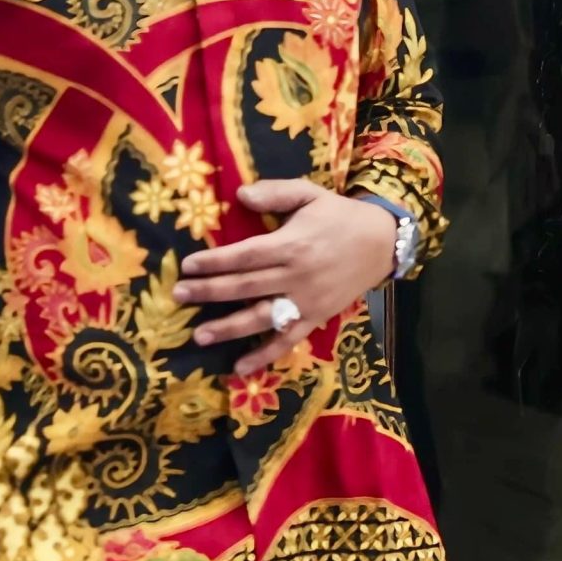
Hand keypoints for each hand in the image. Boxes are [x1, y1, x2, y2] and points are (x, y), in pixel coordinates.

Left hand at [174, 180, 397, 374]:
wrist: (383, 242)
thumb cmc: (339, 215)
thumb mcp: (310, 194)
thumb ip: (276, 192)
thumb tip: (240, 194)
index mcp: (292, 244)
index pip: (246, 255)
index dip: (216, 262)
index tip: (188, 265)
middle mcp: (297, 276)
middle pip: (246, 286)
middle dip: (210, 292)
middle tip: (178, 296)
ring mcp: (307, 301)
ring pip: (262, 317)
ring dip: (229, 328)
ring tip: (199, 336)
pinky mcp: (316, 318)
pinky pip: (288, 340)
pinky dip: (265, 356)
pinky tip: (240, 367)